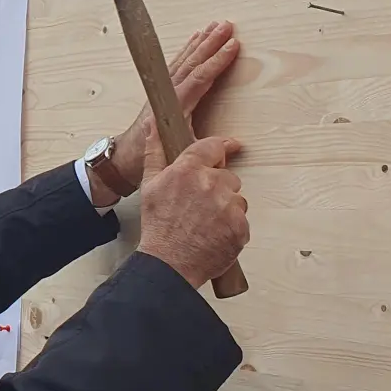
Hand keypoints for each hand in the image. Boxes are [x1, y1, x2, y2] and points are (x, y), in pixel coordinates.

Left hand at [100, 21, 241, 201]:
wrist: (124, 157)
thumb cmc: (149, 156)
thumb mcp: (180, 154)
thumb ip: (204, 146)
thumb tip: (232, 144)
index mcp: (172, 106)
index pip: (199, 77)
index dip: (216, 61)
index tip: (233, 46)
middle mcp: (165, 93)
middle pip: (191, 62)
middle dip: (210, 43)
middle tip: (226, 26)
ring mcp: (161, 90)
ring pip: (182, 60)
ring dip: (199, 43)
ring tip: (213, 27)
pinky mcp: (160, 91)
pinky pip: (175, 65)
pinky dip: (186, 52)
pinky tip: (194, 42)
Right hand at [135, 123, 249, 288]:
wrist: (169, 264)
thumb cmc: (158, 227)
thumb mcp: (149, 186)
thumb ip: (155, 152)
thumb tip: (154, 127)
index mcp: (188, 170)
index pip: (213, 147)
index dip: (220, 148)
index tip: (228, 148)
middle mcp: (211, 184)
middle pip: (227, 177)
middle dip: (217, 188)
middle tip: (199, 206)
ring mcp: (228, 206)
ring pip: (236, 200)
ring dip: (225, 208)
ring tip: (205, 223)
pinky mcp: (240, 227)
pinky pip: (242, 221)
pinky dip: (231, 228)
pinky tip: (213, 234)